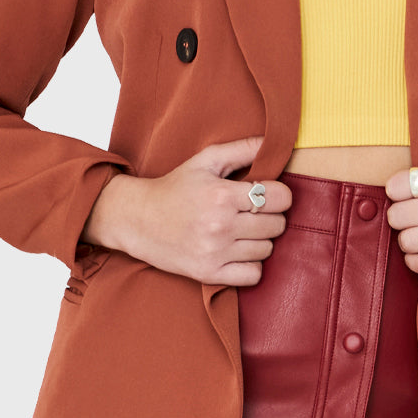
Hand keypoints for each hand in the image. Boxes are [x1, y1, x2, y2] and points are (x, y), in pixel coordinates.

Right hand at [83, 136, 291, 285]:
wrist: (137, 219)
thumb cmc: (175, 187)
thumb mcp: (206, 160)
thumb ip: (242, 148)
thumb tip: (274, 141)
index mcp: (222, 195)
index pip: (281, 198)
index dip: (279, 194)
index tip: (266, 194)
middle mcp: (220, 226)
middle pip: (277, 225)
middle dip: (270, 216)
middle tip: (252, 213)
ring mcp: (215, 253)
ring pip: (267, 250)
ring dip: (260, 240)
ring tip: (242, 231)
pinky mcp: (208, 274)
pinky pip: (253, 275)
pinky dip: (251, 265)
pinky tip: (237, 252)